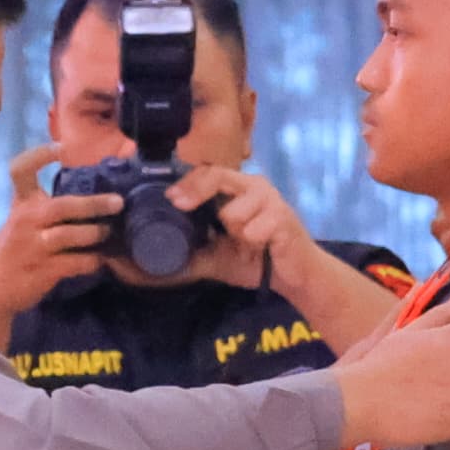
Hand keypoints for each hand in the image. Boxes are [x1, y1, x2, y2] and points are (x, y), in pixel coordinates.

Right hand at [0, 147, 117, 335]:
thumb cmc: (9, 253)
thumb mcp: (18, 224)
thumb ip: (42, 210)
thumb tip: (86, 200)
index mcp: (20, 206)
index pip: (21, 170)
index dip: (39, 155)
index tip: (62, 149)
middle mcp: (25, 222)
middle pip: (62, 206)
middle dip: (93, 204)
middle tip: (118, 202)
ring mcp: (33, 248)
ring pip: (70, 236)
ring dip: (95, 233)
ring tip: (108, 233)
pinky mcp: (43, 271)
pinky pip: (75, 263)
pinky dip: (92, 261)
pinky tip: (100, 260)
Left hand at [161, 161, 305, 292]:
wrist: (295, 276)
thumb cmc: (256, 261)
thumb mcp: (217, 257)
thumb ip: (192, 253)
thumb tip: (154, 265)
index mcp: (239, 189)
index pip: (209, 172)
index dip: (187, 183)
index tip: (170, 199)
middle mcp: (254, 186)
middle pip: (217, 176)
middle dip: (195, 191)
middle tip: (178, 205)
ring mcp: (270, 199)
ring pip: (231, 212)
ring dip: (234, 234)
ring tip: (249, 243)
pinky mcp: (283, 216)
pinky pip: (251, 230)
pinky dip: (252, 244)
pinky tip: (264, 247)